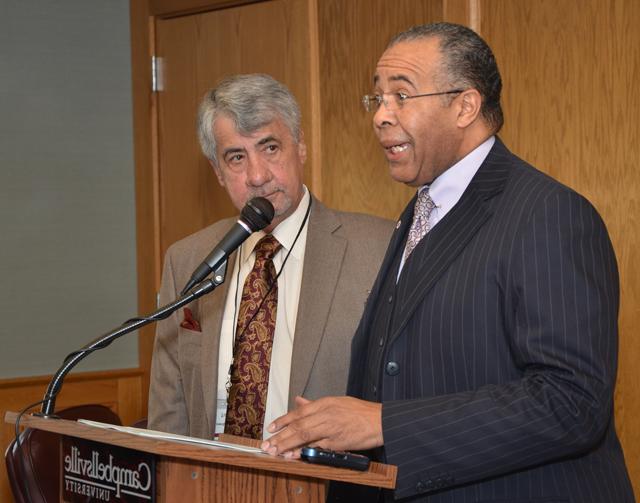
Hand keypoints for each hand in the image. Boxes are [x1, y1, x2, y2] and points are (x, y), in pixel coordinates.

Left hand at [261, 395, 382, 455]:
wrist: (380, 420)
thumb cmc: (360, 411)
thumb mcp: (336, 401)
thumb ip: (315, 404)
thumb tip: (299, 401)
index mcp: (325, 403)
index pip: (298, 412)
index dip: (283, 420)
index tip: (271, 428)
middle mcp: (326, 414)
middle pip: (298, 425)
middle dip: (280, 436)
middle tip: (268, 444)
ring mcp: (331, 429)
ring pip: (304, 436)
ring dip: (287, 445)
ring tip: (275, 451)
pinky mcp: (337, 442)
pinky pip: (317, 447)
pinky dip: (304, 452)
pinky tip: (294, 456)